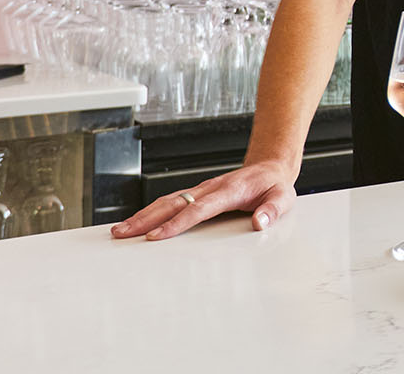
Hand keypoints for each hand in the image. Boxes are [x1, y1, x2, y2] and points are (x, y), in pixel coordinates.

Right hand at [110, 162, 298, 240]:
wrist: (269, 168)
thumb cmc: (274, 186)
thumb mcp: (283, 198)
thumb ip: (272, 210)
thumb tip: (260, 223)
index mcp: (229, 191)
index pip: (198, 209)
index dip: (177, 223)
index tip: (157, 236)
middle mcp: (209, 188)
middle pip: (172, 204)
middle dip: (146, 220)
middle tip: (122, 234)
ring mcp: (201, 190)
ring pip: (166, 202)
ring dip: (142, 216)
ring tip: (119, 230)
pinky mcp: (197, 194)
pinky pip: (170, 202)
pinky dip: (151, 212)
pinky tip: (137, 222)